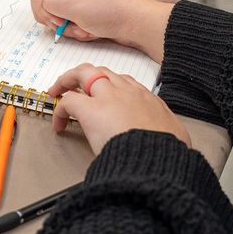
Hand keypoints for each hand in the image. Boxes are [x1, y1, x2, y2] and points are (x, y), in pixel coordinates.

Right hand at [29, 0, 173, 58]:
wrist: (137, 25)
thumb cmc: (116, 11)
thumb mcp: (78, 7)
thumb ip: (52, 4)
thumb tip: (44, 5)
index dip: (43, 5)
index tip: (55, 19)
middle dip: (56, 17)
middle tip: (67, 25)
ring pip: (54, 12)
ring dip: (67, 26)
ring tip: (84, 29)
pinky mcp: (80, 5)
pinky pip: (65, 19)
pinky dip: (74, 28)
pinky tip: (88, 30)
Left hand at [49, 64, 190, 155]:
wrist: (159, 162)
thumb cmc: (166, 154)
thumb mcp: (174, 135)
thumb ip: (165, 130)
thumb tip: (167, 137)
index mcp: (147, 99)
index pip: (124, 82)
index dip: (108, 86)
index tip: (102, 95)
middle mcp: (128, 92)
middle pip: (101, 71)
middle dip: (84, 75)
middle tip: (73, 84)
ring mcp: (109, 97)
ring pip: (84, 73)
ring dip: (68, 81)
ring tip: (58, 92)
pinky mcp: (91, 110)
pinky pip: (69, 101)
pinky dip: (60, 110)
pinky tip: (58, 122)